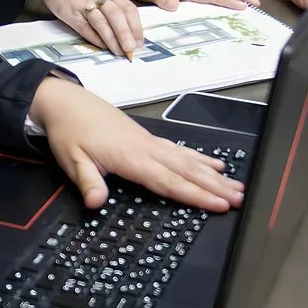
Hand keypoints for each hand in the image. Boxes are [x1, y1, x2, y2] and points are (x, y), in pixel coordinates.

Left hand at [29, 77, 245, 212]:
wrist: (67, 102)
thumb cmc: (69, 132)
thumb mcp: (72, 159)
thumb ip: (87, 181)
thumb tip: (96, 203)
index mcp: (131, 157)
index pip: (168, 181)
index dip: (195, 195)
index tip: (219, 205)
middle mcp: (147, 148)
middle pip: (186, 170)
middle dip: (214, 186)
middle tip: (241, 199)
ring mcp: (150, 141)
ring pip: (187, 160)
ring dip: (212, 174)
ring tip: (237, 186)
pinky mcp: (148, 137)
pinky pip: (179, 150)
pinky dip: (199, 158)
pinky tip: (213, 165)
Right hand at [30, 0, 143, 55]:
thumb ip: (112, 9)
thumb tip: (127, 34)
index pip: (129, 10)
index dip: (136, 27)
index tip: (140, 42)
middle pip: (117, 16)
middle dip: (126, 34)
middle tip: (131, 49)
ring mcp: (85, 6)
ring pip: (102, 23)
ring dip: (112, 39)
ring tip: (119, 52)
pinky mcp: (71, 14)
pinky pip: (85, 28)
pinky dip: (95, 38)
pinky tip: (102, 46)